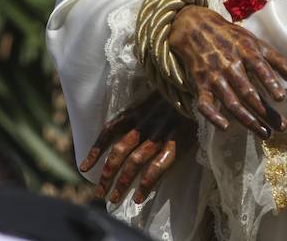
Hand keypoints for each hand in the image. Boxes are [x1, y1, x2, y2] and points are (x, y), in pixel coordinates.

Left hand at [80, 91, 194, 205]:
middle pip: (120, 150)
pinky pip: (158, 166)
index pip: (111, 130)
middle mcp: (145, 122)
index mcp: (139, 110)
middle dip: (107, 173)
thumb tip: (131, 127)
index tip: (85, 168)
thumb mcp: (158, 95)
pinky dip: (147, 183)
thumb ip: (145, 110)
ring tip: (113, 199)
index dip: (96, 149)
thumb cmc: (180, 92)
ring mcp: (161, 133)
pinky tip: (139, 197)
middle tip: (99, 192)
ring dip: (122, 181)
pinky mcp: (177, 141)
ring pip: (135, 161)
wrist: (202, 87)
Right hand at [170, 5, 286, 139]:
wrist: (196, 28)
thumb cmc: (232, 38)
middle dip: (265, 111)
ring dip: (248, 120)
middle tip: (281, 127)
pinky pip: (205, 104)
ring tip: (264, 133)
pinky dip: (213, 117)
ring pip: (231, 102)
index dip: (270, 82)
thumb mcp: (256, 43)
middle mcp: (230, 64)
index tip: (281, 98)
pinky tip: (225, 128)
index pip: (259, 67)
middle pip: (249, 92)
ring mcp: (214, 76)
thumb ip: (279, 62)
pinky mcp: (200, 85)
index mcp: (245, 51)